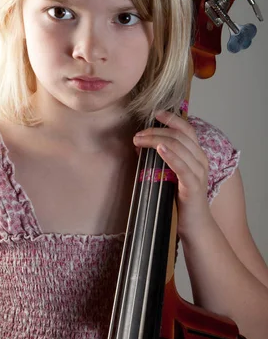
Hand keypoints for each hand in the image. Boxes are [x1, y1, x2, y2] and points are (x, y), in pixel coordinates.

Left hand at [133, 110, 210, 235]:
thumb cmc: (180, 200)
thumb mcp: (168, 174)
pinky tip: (159, 149)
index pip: (187, 129)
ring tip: (140, 140)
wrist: (195, 226)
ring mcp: (199, 173)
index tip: (155, 112)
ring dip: (156, 140)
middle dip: (156, 131)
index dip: (172, 118)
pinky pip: (182, 167)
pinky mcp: (193, 186)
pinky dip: (170, 155)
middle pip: (179, 135)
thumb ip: (159, 158)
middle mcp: (201, 160)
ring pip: (179, 147)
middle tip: (137, 135)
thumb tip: (140, 143)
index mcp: (197, 155)